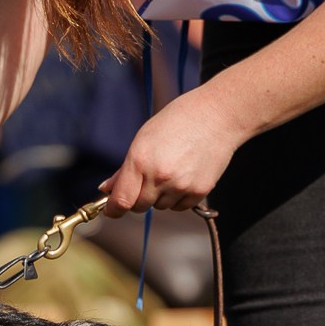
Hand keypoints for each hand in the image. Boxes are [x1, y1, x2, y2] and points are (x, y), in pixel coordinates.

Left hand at [100, 90, 243, 213]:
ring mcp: (180, 186)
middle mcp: (159, 177)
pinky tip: (185, 174)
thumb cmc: (178, 121)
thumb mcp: (144, 138)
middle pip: (139, 206)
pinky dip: (179, 197)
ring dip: (161, 196)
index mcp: (140, 160)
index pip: (121, 201)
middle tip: (148, 179)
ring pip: (160, 206)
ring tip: (172, 169)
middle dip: (138, 197)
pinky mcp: (199, 191)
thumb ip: (125, 169)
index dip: (113, 209)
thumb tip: (108, 189)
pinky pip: (180, 207)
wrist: (216, 115)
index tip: (112, 210)